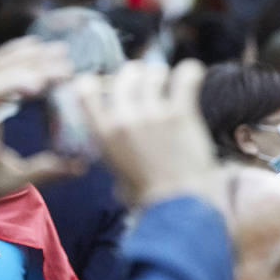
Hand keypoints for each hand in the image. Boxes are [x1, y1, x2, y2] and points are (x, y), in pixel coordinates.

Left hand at [0, 38, 74, 232]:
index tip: (42, 85)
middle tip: (64, 63)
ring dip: (25, 55)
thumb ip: (44, 171)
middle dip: (30, 65)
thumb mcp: (13, 181)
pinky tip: (35, 49)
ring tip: (57, 51)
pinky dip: (14, 56)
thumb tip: (80, 166)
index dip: (14, 83)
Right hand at [74, 59, 221, 210]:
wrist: (178, 206)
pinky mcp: (180, 113)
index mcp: (104, 134)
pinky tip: (193, 75)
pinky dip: (190, 72)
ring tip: (170, 81)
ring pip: (155, 73)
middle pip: (126, 75)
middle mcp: (125, 118)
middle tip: (148, 81)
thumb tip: (123, 174)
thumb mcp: (120, 182)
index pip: (86, 91)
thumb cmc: (149, 200)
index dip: (96, 82)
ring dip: (162, 74)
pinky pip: (185, 77)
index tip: (106, 83)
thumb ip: (119, 165)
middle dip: (137, 75)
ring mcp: (152, 113)